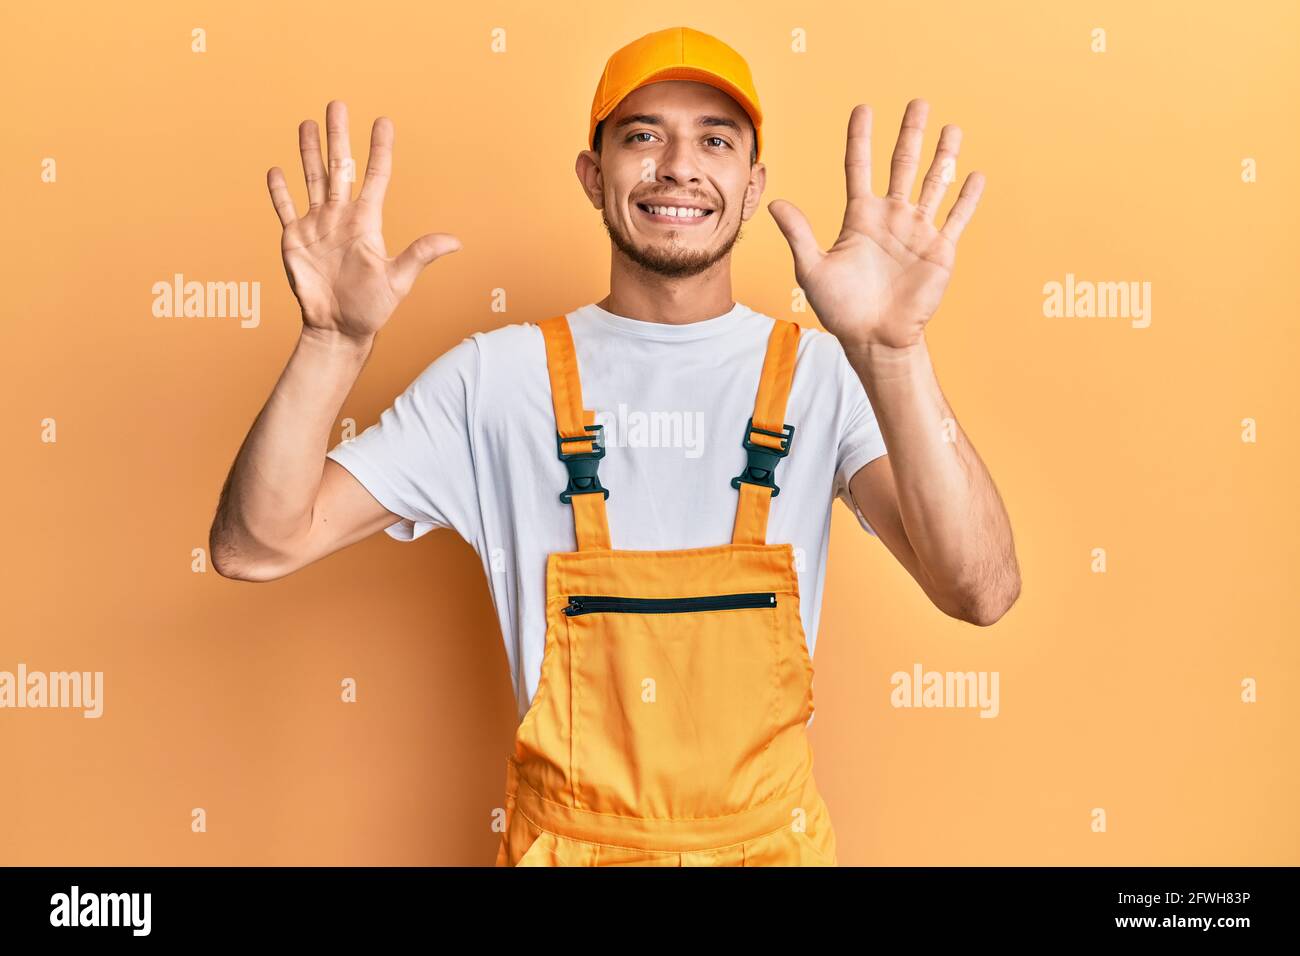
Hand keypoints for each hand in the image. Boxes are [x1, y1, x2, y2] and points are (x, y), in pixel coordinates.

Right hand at [266, 101, 460, 341]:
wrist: (338, 329)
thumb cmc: (371, 308)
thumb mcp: (398, 279)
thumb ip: (420, 255)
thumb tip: (456, 241)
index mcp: (367, 222)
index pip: (376, 177)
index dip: (380, 149)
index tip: (383, 121)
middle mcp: (341, 217)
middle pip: (339, 167)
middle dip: (338, 137)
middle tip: (337, 104)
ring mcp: (317, 226)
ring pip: (312, 179)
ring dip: (309, 152)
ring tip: (308, 123)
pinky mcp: (294, 239)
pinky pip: (285, 209)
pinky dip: (279, 191)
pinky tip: (276, 170)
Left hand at [768, 99, 983, 351]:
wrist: (874, 338)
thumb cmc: (841, 309)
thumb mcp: (813, 270)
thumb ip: (799, 234)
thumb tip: (775, 202)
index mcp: (860, 218)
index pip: (859, 168)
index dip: (860, 139)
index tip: (863, 109)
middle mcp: (890, 218)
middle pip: (902, 165)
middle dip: (910, 134)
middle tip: (918, 103)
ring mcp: (917, 232)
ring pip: (933, 183)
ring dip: (943, 155)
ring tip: (951, 128)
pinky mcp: (939, 250)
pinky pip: (956, 218)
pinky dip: (967, 197)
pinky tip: (975, 174)